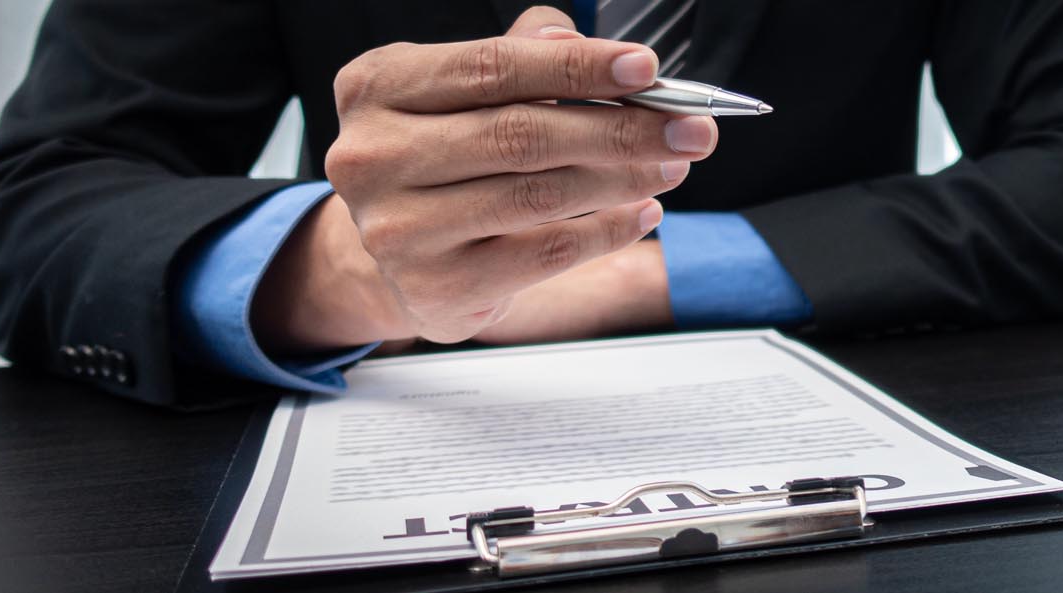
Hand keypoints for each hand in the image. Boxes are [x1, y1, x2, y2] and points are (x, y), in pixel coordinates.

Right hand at [251, 8, 716, 351]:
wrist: (395, 253)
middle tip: (688, 128)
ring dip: (623, 179)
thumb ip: (519, 57)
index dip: (577, 67)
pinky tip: (642, 213)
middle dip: (621, 129)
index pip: (494, 68)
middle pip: (521, 134)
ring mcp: (399, 228)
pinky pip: (546, 254)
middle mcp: (374, 156)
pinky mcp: (437, 286)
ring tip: (673, 165)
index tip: (646, 69)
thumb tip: (576, 39)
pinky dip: (607, 232)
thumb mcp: (462, 92)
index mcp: (378, 87)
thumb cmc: (441, 158)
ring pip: (538, 195)